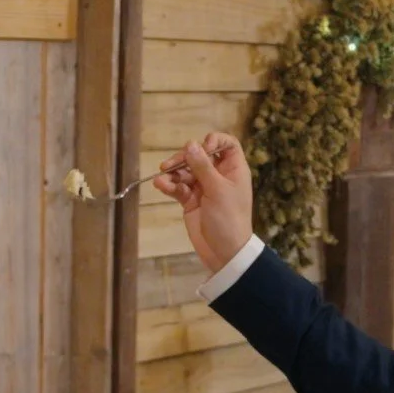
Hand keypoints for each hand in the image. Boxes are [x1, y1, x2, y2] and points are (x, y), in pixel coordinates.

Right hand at [150, 133, 252, 273]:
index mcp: (233, 170)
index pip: (226, 144)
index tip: (201, 148)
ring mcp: (203, 188)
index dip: (214, 141)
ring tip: (163, 178)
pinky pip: (178, 187)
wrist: (224, 252)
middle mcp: (218, 175)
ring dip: (173, 172)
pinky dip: (169, 185)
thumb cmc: (228, 217)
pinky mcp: (190, 201)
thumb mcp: (217, 189)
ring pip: (186, 171)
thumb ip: (203, 166)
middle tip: (171, 164)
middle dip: (184, 158)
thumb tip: (191, 143)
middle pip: (200, 155)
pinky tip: (160, 185)